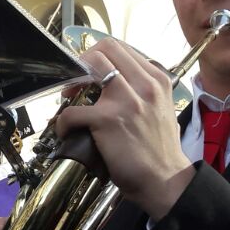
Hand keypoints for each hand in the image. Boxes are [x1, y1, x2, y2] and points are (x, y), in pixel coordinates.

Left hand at [55, 38, 193, 218]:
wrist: (166, 181)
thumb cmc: (161, 151)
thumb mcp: (163, 108)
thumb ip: (144, 91)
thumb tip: (117, 84)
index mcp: (157, 79)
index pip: (121, 48)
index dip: (99, 55)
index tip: (91, 72)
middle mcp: (144, 85)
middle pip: (104, 49)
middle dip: (83, 61)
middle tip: (76, 83)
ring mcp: (126, 101)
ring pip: (90, 67)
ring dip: (72, 83)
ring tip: (69, 101)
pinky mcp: (107, 120)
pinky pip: (72, 112)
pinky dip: (63, 122)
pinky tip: (68, 131)